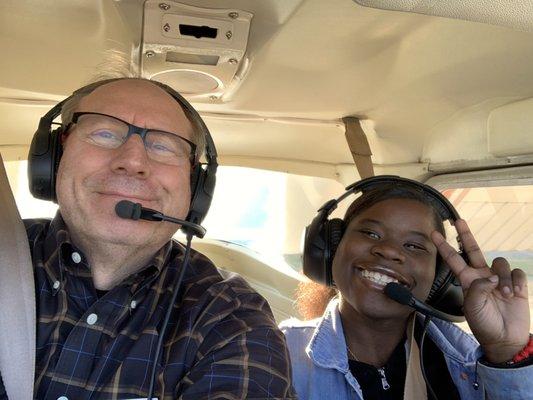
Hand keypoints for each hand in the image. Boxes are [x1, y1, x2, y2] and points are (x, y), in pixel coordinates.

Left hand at [431, 219, 529, 363]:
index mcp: (467, 280)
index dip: (444, 246)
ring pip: (500, 263)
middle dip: (466, 235)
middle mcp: (481, 276)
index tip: (433, 233)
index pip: (454, 259)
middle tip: (458, 220)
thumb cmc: (484, 324)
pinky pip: (516, 273)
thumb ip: (478, 289)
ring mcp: (498, 279)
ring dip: (503, 278)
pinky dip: (515, 282)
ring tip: (504, 295)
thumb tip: (491, 277)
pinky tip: (514, 294)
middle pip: (473, 249)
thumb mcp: (472, 307)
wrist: (504, 338)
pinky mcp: (515, 284)